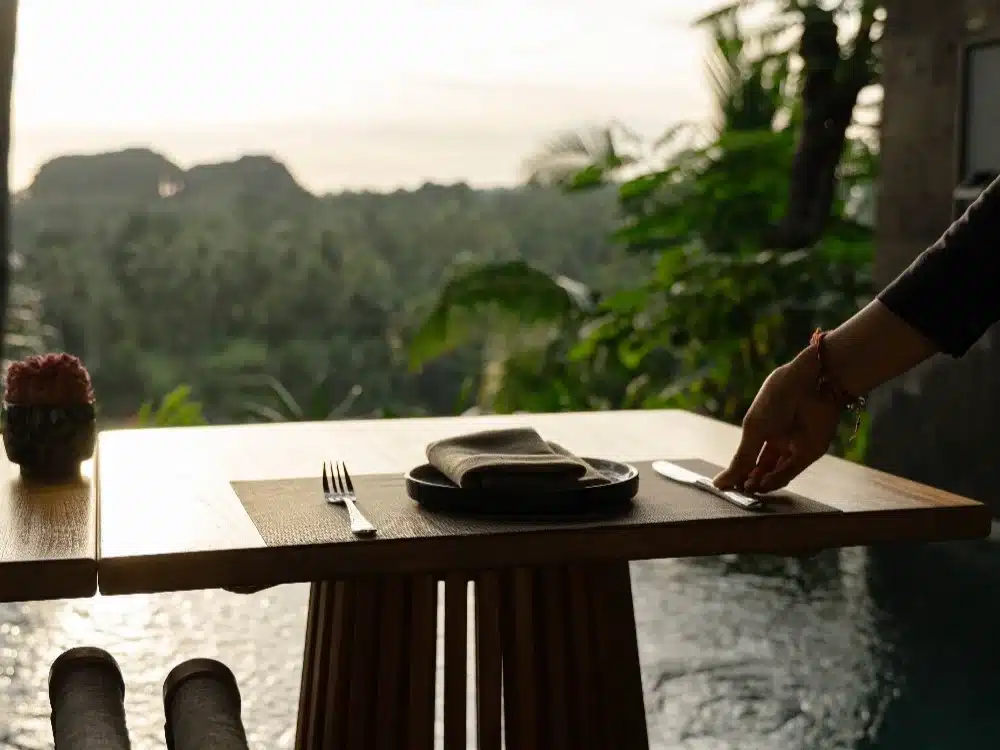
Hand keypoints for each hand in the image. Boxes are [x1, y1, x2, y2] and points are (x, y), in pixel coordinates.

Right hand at [713, 353, 840, 492]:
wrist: (809, 383)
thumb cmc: (776, 400)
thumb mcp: (754, 429)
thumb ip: (741, 459)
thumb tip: (719, 483)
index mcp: (761, 428)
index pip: (748, 456)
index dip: (738, 471)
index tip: (725, 485)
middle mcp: (778, 439)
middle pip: (762, 468)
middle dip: (749, 480)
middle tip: (739, 490)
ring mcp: (794, 446)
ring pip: (776, 472)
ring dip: (762, 483)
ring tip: (749, 488)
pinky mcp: (810, 451)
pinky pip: (791, 470)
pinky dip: (776, 479)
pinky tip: (763, 484)